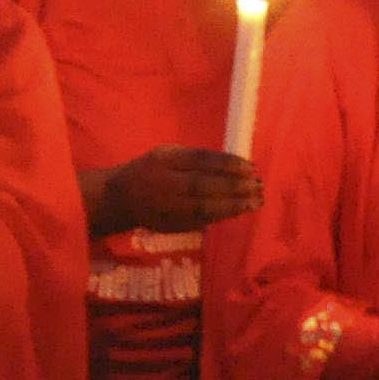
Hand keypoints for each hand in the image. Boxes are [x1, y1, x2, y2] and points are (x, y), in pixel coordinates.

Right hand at [96, 145, 261, 236]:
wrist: (120, 199)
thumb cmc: (150, 170)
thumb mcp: (167, 154)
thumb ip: (195, 158)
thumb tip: (234, 164)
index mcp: (163, 161)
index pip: (199, 161)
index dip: (227, 164)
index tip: (250, 167)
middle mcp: (163, 184)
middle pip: (203, 186)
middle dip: (234, 187)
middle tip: (258, 186)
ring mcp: (166, 208)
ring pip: (204, 208)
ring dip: (234, 205)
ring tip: (256, 201)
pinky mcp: (171, 225)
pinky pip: (201, 221)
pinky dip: (223, 215)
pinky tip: (240, 210)